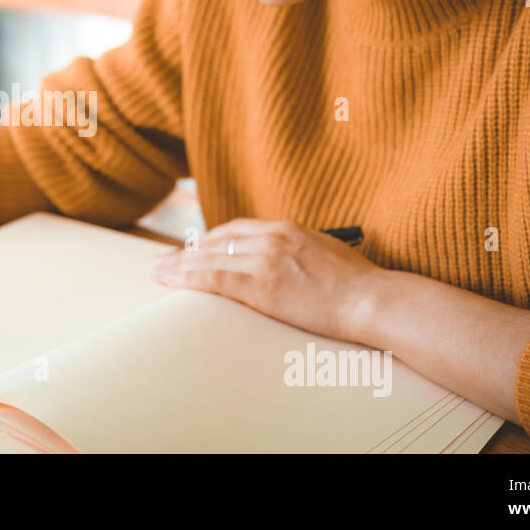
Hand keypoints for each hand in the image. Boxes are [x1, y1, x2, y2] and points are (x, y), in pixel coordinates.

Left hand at [151, 218, 384, 343]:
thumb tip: (287, 267)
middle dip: (188, 252)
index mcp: (287, 229)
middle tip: (165, 261)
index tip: (194, 249)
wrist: (372, 300)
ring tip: (158, 272)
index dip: (210, 240)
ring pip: (209, 259)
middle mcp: (271, 238)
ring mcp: (264, 260)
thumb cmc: (359, 286)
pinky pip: (214, 279)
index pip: (237, 230)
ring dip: (179, 266)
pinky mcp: (260, 286)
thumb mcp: (327, 255)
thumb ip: (300, 254)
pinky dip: (188, 279)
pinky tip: (171, 282)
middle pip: (217, 242)